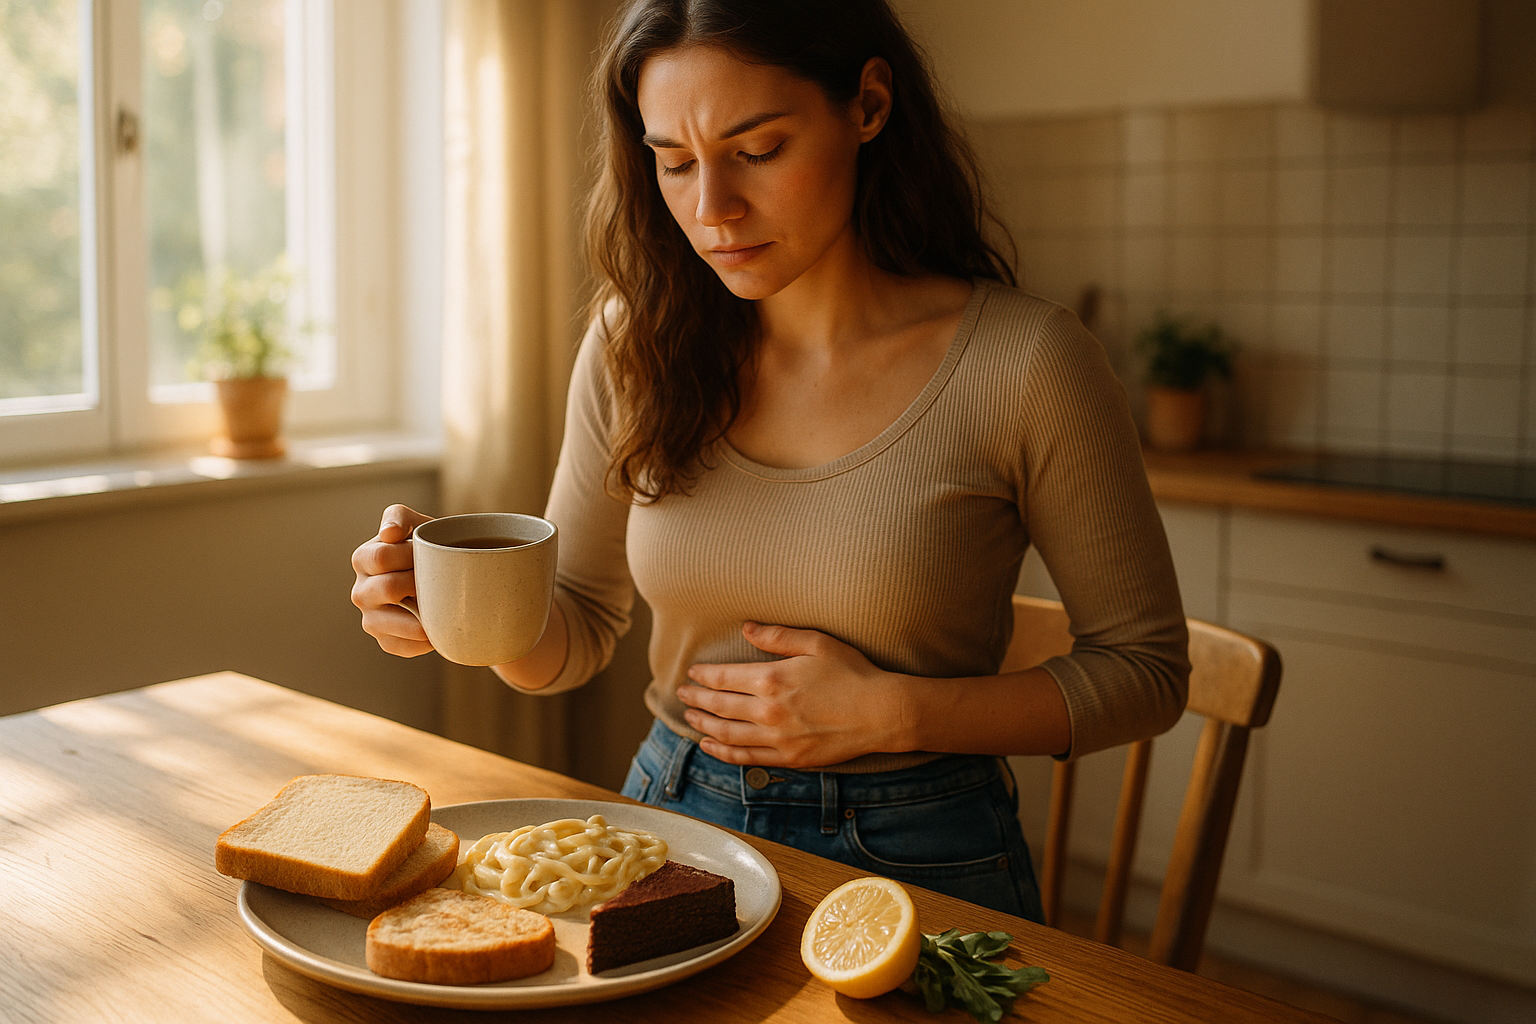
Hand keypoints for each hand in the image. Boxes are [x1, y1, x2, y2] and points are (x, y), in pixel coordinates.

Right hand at [350, 504, 435, 656]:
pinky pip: (401, 646)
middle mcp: (360, 591)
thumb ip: (398, 517)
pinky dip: (423, 640)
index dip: (409, 555)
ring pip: (388, 624)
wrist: (445, 576)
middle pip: (386, 588)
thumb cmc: (428, 547)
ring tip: (440, 605)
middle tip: (438, 579)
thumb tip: (389, 533)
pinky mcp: (386, 641)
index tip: (429, 553)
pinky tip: (437, 629)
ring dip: (419, 614)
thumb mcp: (415, 524)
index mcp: (363, 559)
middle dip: (417, 582)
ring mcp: (370, 619)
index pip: (382, 557)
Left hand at [678, 622, 908, 768]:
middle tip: (681, 695)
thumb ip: (777, 636)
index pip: (723, 678)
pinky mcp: (789, 758)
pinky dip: (723, 753)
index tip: (691, 673)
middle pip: (719, 707)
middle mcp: (768, 712)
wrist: (881, 713)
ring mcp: (777, 739)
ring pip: (727, 734)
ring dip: (703, 726)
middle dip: (695, 700)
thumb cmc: (852, 673)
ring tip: (689, 718)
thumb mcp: (816, 643)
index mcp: (772, 680)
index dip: (703, 676)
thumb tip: (746, 628)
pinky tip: (710, 746)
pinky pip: (746, 758)